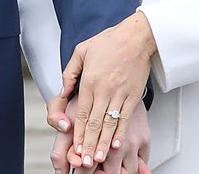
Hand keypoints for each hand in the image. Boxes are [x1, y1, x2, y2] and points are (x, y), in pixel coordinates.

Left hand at [48, 13, 155, 168]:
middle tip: (85, 161)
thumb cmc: (109, 41)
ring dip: (104, 143)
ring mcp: (119, 94)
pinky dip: (121, 132)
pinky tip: (117, 144)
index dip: (79, 133)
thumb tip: (63, 91)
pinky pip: (126, 117)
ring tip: (99, 158)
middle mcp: (104, 90)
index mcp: (90, 81)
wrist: (136, 36)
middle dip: (89, 144)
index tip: (76, 148)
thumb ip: (69, 73)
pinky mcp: (132, 95)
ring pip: (109, 124)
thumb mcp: (81, 51)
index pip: (82, 113)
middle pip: (94, 123)